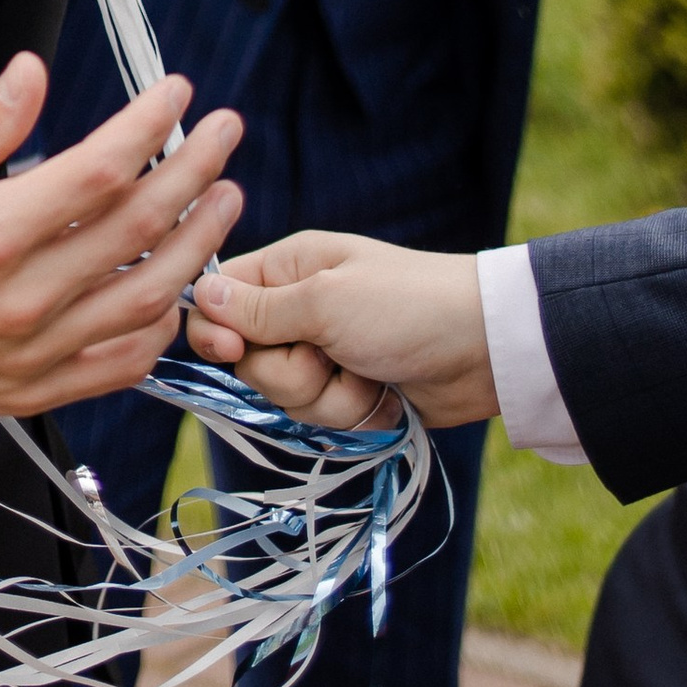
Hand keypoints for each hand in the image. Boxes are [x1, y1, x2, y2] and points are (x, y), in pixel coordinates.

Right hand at [0, 53, 242, 446]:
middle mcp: (20, 301)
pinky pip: (122, 366)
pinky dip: (162, 327)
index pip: (98, 172)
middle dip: (196, 170)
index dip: (149, 126)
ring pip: (148, 299)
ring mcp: (32, 354)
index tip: (176, 92)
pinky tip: (177, 291)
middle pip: (141, 229)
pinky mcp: (32, 393)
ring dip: (200, 246)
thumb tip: (32, 74)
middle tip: (227, 131)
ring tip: (225, 200)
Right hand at [184, 232, 498, 428]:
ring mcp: (327, 352)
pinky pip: (323, 417)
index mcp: (289, 269)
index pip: (218, 301)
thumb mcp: (326, 302)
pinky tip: (384, 394)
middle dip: (288, 373)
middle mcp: (300, 308)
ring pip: (286, 397)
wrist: (486, 350)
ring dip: (328, 398)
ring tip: (368, 374)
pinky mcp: (352, 390)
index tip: (233, 352)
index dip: (216, 334)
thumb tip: (200, 293)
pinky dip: (353, 412)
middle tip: (329, 356)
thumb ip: (258, 310)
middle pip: (250, 361)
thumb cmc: (407, 307)